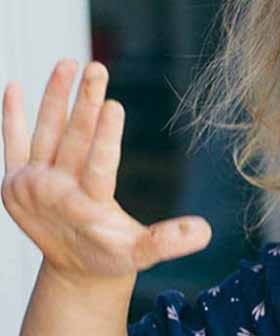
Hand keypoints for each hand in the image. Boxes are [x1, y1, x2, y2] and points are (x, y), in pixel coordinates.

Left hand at [2, 58, 210, 286]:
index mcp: (88, 209)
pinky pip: (12, 141)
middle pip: (73, 141)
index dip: (106, 137)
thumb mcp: (143, 253)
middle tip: (97, 69)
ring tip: (69, 64)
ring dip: (55, 97)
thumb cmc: (113, 256)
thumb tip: (204, 231)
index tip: (114, 105)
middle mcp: (55, 193)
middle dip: (85, 103)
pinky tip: (16, 86)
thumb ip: (169, 241)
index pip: (98, 167)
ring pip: (45, 133)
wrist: (72, 270)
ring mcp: (31, 184)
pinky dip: (12, 115)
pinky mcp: (14, 180)